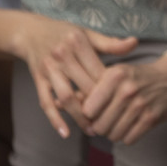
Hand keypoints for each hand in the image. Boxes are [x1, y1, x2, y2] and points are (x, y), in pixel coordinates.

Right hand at [15, 13, 136, 137]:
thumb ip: (111, 43)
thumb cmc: (66, 34)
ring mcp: (49, 69)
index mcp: (77, 42)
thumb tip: (134, 42)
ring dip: (79, 116)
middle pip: (84, 85)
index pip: (98, 70)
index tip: (121, 102)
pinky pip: (46, 102)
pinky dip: (55, 119)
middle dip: (97, 105)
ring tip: (92, 130)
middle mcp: (62, 55)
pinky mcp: (38, 80)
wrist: (31, 32)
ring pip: (66, 96)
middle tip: (111, 121)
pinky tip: (66, 133)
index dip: (110, 88)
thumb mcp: (88, 34)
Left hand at [82, 52, 166, 144]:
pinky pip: (129, 139)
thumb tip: (58, 104)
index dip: (88, 114)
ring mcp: (140, 105)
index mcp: (115, 75)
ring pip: (113, 135)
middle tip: (105, 121)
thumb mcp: (113, 74)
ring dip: (113, 133)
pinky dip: (127, 136)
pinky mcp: (151, 118)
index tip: (93, 112)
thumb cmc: (136, 77)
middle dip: (99, 127)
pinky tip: (130, 125)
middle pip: (99, 125)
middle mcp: (127, 90)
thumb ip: (87, 89)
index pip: (88, 109)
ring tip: (117, 123)